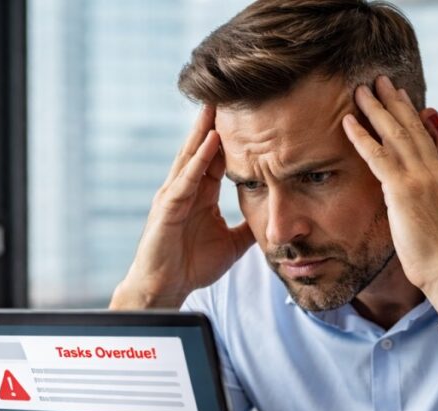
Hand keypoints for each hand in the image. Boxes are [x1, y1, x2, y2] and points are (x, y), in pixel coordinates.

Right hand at [111, 105, 254, 308]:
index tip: (250, 113)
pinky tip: (210, 142)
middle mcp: (186, 189)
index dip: (233, 136)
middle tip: (231, 92)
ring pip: (192, 156)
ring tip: (218, 104)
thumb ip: (248, 229)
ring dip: (205, 130)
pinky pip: (185, 179)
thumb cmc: (190, 267)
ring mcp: (174, 196)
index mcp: (200, 195)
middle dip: (215, 121)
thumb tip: (272, 220)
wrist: (165, 290)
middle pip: (203, 148)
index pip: (218, 158)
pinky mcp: (167, 208)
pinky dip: (198, 160)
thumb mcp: (231, 245)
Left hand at [342, 76, 437, 316]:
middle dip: (393, 103)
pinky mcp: (403, 191)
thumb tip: (414, 206)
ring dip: (376, 109)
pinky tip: (348, 122)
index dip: (411, 117)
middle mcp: (432, 174)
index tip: (401, 99)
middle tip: (379, 81)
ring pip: (394, 135)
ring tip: (361, 89)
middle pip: (410, 129)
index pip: (424, 141)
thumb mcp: (437, 225)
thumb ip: (425, 207)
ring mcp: (419, 180)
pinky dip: (362, 136)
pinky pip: (377, 156)